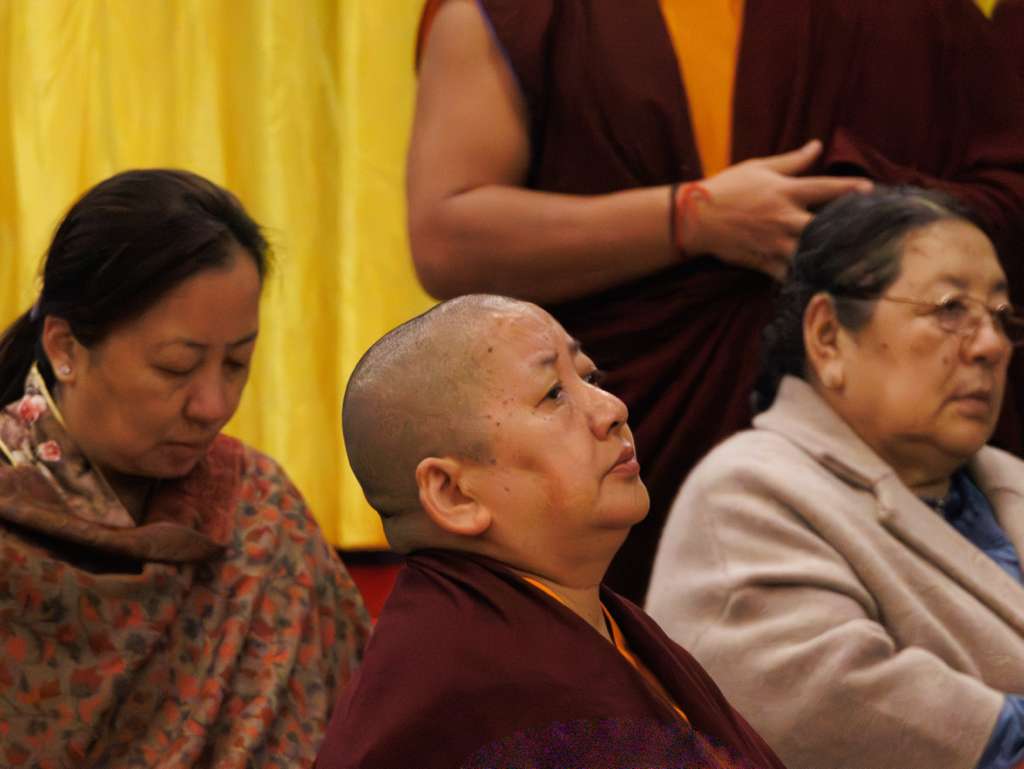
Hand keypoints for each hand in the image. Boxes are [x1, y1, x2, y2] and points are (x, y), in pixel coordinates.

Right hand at [683, 140, 872, 280]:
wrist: (696, 218)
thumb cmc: (727, 188)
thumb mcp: (759, 167)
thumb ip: (792, 161)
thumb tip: (817, 145)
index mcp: (785, 191)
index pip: (826, 189)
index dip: (852, 190)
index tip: (873, 192)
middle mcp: (784, 217)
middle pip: (826, 226)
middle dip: (849, 230)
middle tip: (872, 235)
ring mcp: (775, 241)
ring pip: (811, 252)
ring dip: (832, 258)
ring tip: (857, 264)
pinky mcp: (764, 260)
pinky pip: (790, 273)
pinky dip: (805, 277)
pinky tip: (823, 282)